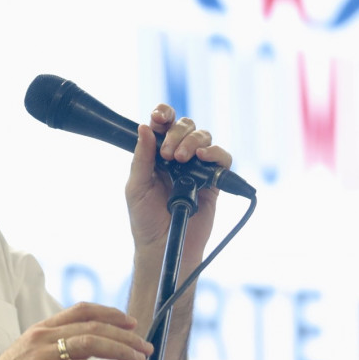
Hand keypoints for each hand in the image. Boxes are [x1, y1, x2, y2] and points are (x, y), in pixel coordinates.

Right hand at [0, 302, 153, 359]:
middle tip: (144, 347)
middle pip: (92, 327)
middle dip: (124, 335)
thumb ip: (55, 350)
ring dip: (120, 351)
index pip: (81, 311)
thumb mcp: (30, 358)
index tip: (131, 322)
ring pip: (90, 344)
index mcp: (41, 330)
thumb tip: (85, 351)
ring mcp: (41, 356)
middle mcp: (42, 337)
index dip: (110, 313)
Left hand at [125, 105, 232, 269]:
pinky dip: (215, 153)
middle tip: (168, 155)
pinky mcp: (214, 181)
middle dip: (177, 134)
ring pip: (204, 137)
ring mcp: (197, 167)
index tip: (158, 117)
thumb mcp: (136, 186)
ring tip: (183, 160)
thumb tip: (145, 128)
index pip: (163, 125)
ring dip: (193, 141)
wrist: (163, 245)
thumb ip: (142, 157)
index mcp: (156, 154)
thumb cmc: (146, 219)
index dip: (163, 114)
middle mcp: (178, 156)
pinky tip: (203, 158)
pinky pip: (222, 158)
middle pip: (186, 126)